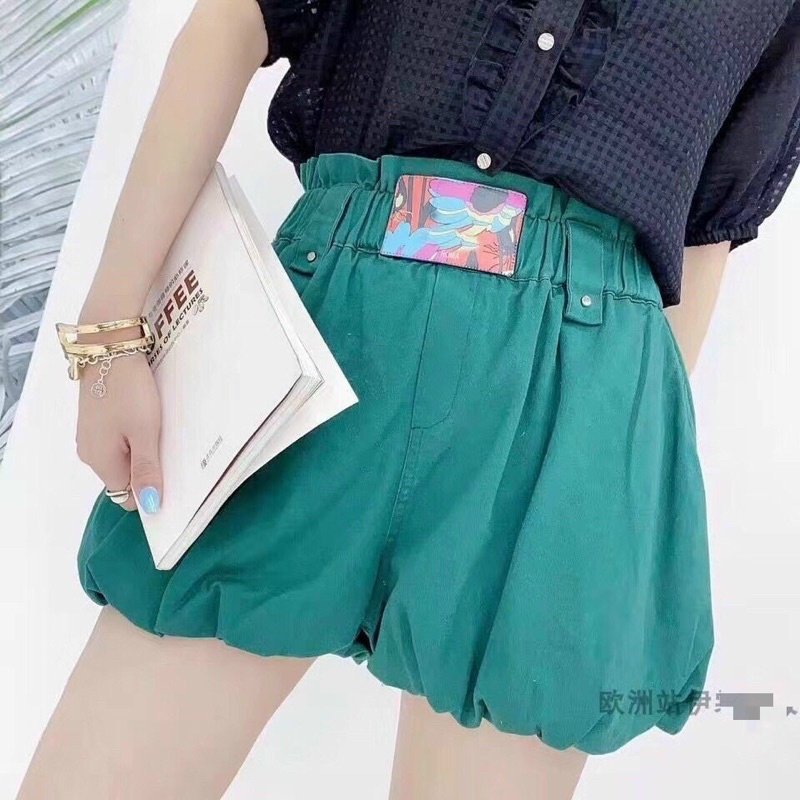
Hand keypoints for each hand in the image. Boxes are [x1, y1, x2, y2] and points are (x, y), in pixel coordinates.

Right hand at [75, 349, 162, 513]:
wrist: (109, 348)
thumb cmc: (128, 391)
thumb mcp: (144, 432)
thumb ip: (147, 469)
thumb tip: (150, 507)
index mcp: (101, 462)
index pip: (127, 496)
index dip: (149, 492)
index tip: (171, 477)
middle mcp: (90, 453)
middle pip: (124, 476)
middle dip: (148, 469)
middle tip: (171, 450)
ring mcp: (90, 435)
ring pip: (122, 456)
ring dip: (143, 450)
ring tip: (162, 432)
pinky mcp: (95, 419)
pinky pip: (118, 440)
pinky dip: (134, 436)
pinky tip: (149, 420)